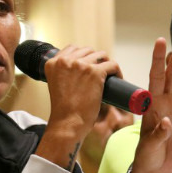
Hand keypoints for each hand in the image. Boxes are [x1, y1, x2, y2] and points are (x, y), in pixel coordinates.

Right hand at [36, 45, 120, 168]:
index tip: (90, 66)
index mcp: (53, 63)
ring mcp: (81, 65)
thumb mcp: (57, 86)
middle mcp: (66, 61)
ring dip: (107, 64)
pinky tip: (118, 78)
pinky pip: (112, 64)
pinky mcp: (95, 72)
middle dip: (96, 60)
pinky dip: (117, 71)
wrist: (68, 123)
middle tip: (101, 73)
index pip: (73, 49)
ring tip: (110, 76)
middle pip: (88, 51)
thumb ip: (64, 75)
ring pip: (101, 55)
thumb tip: (82, 72)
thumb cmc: (64, 110)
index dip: (84, 56)